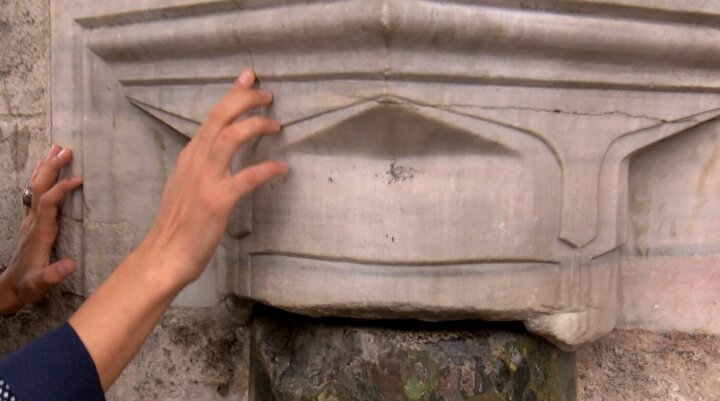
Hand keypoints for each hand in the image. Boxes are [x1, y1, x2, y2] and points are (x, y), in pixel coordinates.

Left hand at [0, 145, 82, 314]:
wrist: (11, 287)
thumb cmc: (29, 284)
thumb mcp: (41, 283)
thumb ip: (53, 274)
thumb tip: (70, 265)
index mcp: (39, 231)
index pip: (49, 203)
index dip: (62, 189)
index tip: (79, 179)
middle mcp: (33, 221)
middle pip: (39, 187)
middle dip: (52, 168)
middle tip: (66, 150)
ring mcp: (30, 219)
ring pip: (35, 187)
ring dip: (45, 167)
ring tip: (56, 148)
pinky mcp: (32, 221)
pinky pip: (35, 193)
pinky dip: (41, 177)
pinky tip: (45, 169)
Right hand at [139, 69, 287, 288]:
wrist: (164, 255)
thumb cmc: (178, 224)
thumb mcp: (183, 185)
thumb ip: (199, 165)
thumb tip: (213, 150)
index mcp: (189, 157)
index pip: (211, 117)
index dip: (231, 95)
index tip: (248, 79)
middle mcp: (195, 162)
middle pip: (220, 117)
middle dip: (245, 99)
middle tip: (266, 94)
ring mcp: (205, 180)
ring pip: (231, 137)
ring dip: (256, 125)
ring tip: (276, 124)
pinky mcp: (218, 201)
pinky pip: (247, 177)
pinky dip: (267, 169)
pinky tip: (282, 168)